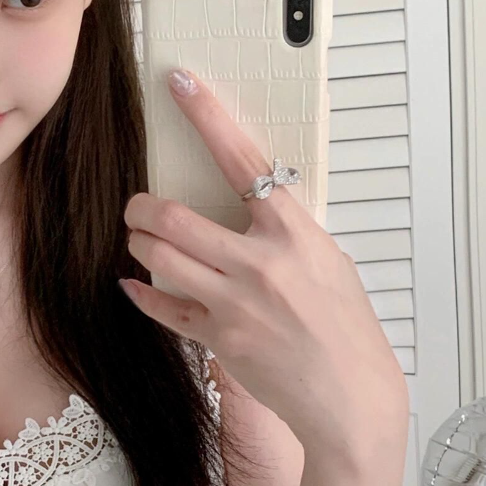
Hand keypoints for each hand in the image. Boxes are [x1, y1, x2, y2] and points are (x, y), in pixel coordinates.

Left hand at [120, 68, 407, 458]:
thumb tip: (254, 212)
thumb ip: (287, 235)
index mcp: (295, 234)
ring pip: (161, 259)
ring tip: (139, 240)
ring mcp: (236, 304)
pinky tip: (133, 284)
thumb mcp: (329, 264)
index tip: (182, 86)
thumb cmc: (347, 332)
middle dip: (143, 208)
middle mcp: (261, 264)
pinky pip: (163, 309)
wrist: (352, 398)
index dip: (207, 117)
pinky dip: (142, 294)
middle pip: (176, 219)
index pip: (243, 160)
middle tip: (137, 205)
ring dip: (139, 244)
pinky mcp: (219, 339)